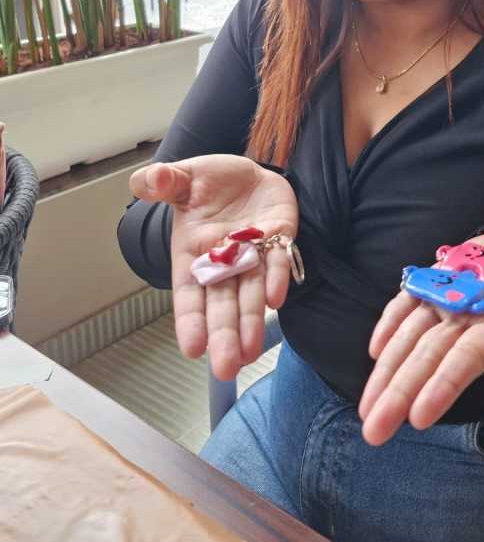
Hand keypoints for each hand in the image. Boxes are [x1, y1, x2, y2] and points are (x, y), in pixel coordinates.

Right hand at [129, 155, 297, 380]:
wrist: (248, 172)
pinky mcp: (280, 237)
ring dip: (251, 321)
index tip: (192, 348)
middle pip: (222, 303)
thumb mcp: (183, 178)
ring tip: (250, 352)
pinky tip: (276, 299)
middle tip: (225, 369)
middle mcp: (223, 261)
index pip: (190, 291)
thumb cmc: (209, 183)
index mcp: (193, 252)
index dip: (190, 319)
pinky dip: (278, 278)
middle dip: (224, 335)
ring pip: (252, 292)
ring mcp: (253, 253)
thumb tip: (146, 180)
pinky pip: (280, 260)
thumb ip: (164, 183)